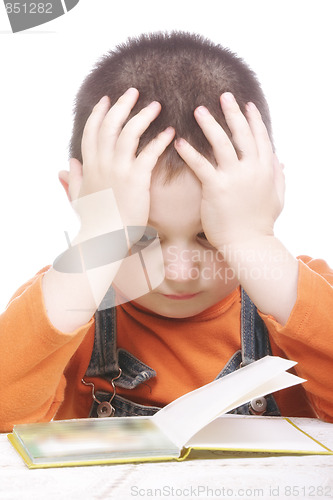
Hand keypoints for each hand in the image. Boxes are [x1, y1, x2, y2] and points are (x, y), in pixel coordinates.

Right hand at [59, 88, 174, 233]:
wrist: (104, 239)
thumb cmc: (93, 221)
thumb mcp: (78, 197)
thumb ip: (73, 178)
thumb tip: (66, 164)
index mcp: (90, 166)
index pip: (92, 131)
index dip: (99, 113)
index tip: (106, 100)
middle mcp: (103, 163)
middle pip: (111, 125)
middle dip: (122, 105)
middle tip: (134, 92)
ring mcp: (119, 170)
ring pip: (130, 133)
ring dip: (143, 116)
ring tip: (156, 106)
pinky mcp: (137, 179)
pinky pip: (150, 153)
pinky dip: (161, 140)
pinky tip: (171, 132)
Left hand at [174, 93, 284, 250]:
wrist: (249, 245)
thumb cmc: (261, 224)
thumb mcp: (277, 198)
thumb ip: (279, 177)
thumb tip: (281, 161)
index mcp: (266, 169)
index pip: (260, 138)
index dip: (253, 120)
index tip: (246, 104)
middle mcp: (252, 169)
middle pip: (241, 133)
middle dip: (232, 112)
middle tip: (222, 95)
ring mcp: (234, 177)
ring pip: (221, 143)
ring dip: (209, 124)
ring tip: (198, 110)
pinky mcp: (216, 188)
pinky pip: (201, 165)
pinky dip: (189, 152)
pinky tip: (178, 141)